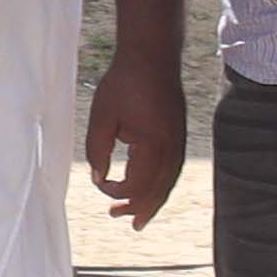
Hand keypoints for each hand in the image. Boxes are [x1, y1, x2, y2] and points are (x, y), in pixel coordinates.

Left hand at [83, 48, 185, 220]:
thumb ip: (97, 151)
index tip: (99, 183)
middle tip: (118, 218)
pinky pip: (172, 170)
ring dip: (152, 201)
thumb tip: (98, 177)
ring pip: (168, 182)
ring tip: (138, 217)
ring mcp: (179, 142)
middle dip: (138, 208)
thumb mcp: (101, 118)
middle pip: (157, 190)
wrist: (152, 58)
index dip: (116, 191)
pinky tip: (150, 191)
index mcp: (153, 145)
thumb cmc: (124, 85)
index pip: (136, 185)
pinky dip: (161, 185)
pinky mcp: (178, 136)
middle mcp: (171, 148)